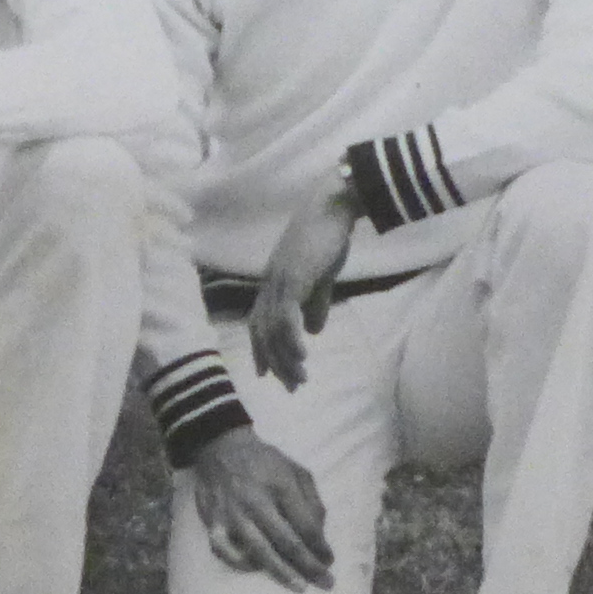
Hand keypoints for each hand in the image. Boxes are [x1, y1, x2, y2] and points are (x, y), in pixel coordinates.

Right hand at [186, 428, 334, 589]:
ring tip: (299, 587)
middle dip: (309, 566)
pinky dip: (241, 565)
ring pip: (258, 552)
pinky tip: (256, 569)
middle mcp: (255, 501)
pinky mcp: (212, 522)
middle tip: (326, 584)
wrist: (221, 448)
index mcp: (280, 485)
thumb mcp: (296, 470)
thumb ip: (312, 501)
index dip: (320, 547)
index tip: (329, 561)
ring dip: (281, 573)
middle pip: (286, 542)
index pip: (305, 525)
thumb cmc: (264, 463)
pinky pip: (226, 552)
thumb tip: (320, 537)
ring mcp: (232, 514)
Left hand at [247, 181, 357, 391]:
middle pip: (263, 332)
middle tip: (292, 387)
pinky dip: (291, 339)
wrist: (333, 206)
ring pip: (273, 329)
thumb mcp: (321, 275)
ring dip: (285, 358)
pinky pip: (286, 315)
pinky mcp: (293, 277)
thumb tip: (314, 330)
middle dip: (276, 363)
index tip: (266, 375)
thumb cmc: (328, 236)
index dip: (260, 349)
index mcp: (275, 283)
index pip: (259, 322)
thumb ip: (316, 302)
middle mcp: (270, 284)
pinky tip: (304, 355)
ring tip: (300, 379)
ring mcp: (279, 280)